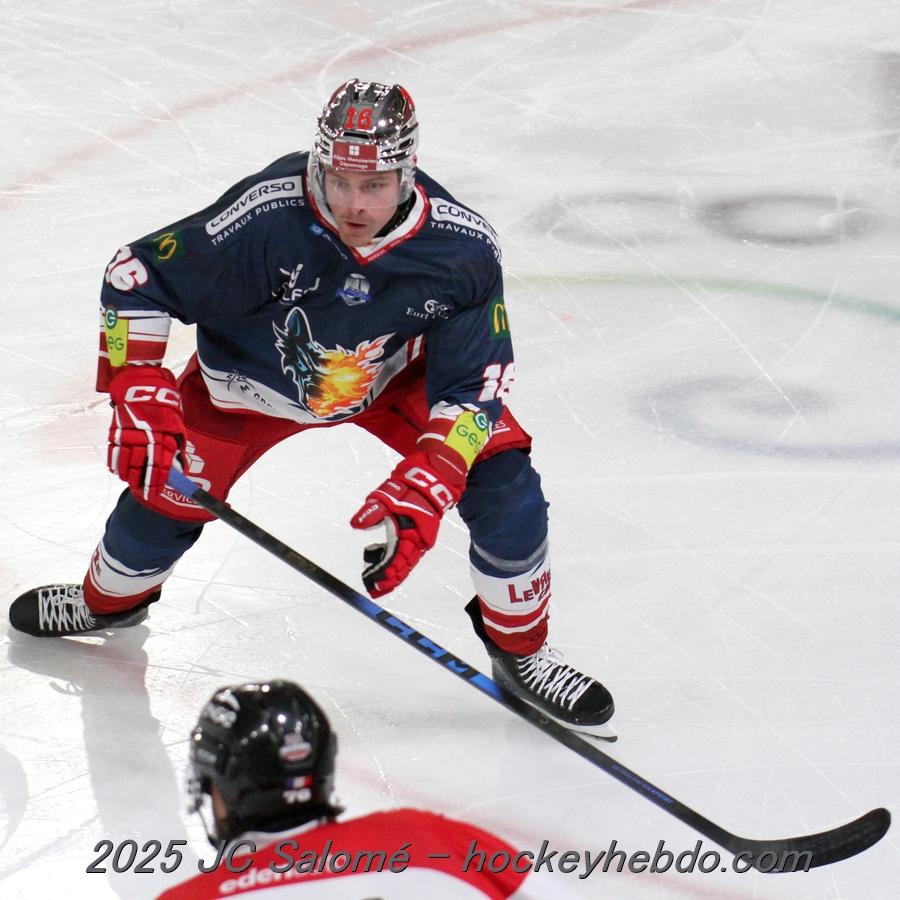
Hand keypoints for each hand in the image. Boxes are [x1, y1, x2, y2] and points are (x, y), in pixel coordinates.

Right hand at [108, 366, 184, 499]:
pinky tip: (118, 471)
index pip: (160, 467)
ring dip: (127, 475)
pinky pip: (113, 452)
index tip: (155, 492)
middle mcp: (146, 439)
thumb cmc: (164, 411)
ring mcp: (129, 435)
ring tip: (131, 482)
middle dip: (142, 483)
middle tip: (143, 492)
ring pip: (125, 463)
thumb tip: (180, 470)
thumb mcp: (176, 428)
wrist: (144, 389)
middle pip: (142, 468)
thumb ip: (176, 449)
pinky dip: (115, 463)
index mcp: (163, 438)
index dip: (157, 482)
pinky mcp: (116, 431)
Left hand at [350, 446, 466, 596]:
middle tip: (374, 590)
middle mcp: (418, 540)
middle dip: (389, 579)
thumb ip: (372, 512)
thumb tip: (356, 524)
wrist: (433, 478)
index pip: (396, 559)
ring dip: (394, 574)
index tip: (373, 582)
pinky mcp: (419, 535)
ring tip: (378, 584)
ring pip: (407, 562)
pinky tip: (383, 562)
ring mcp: (420, 539)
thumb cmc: (409, 486)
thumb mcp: (387, 495)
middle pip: (403, 566)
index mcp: (410, 532)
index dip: (385, 572)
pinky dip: (398, 562)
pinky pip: (409, 554)